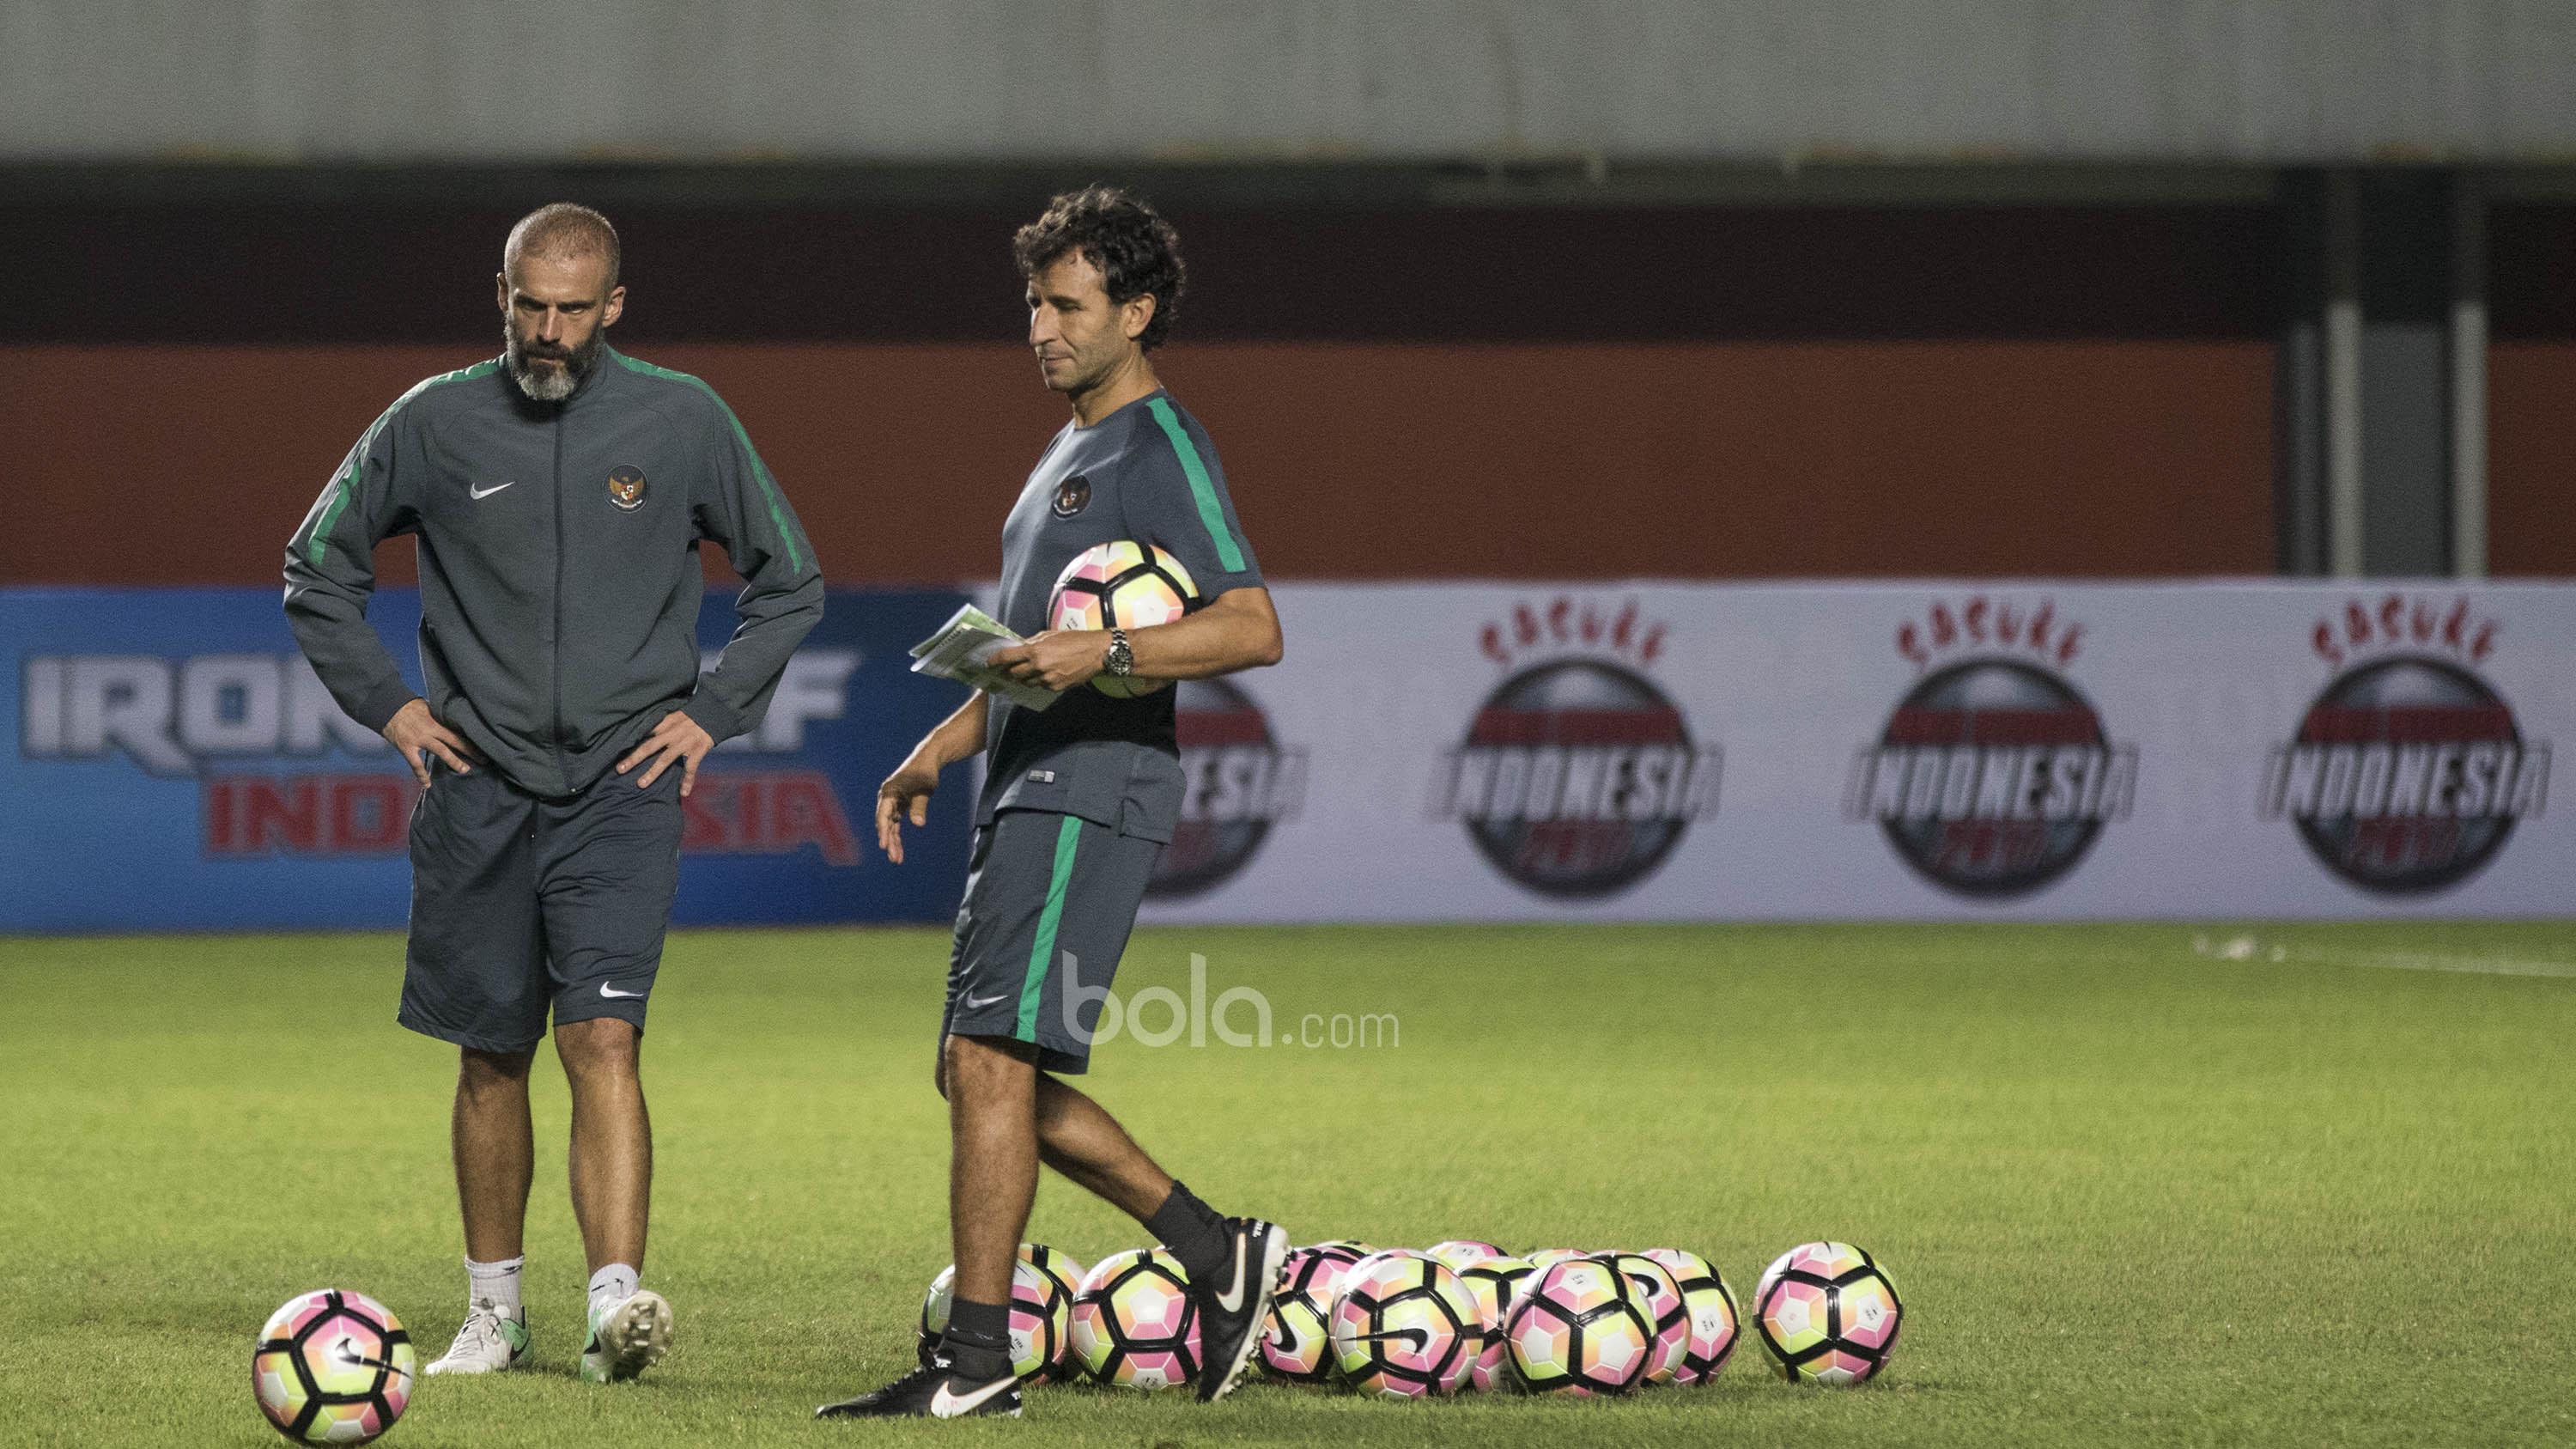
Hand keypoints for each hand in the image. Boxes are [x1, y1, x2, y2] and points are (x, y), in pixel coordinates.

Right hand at [382, 699, 482, 786]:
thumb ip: (440, 715)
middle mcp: (430, 730)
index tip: (485, 743)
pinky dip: (421, 775)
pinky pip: (416, 764)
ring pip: (441, 752)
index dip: (471, 738)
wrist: (386, 707)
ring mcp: (419, 739)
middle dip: (470, 750)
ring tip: (465, 770)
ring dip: (454, 761)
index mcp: (436, 720)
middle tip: (484, 759)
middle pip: (455, 741)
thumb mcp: (428, 706)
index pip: (458, 729)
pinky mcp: (407, 747)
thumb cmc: (408, 706)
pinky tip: (427, 784)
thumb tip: (454, 718)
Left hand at [616, 709, 715, 794]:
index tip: (615, 749)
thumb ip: (660, 722)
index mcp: (665, 723)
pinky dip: (688, 781)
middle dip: (634, 759)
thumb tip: (643, 730)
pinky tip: (684, 793)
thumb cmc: (692, 715)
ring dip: (653, 772)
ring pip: (665, 759)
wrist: (715, 712)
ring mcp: (684, 744)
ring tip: (641, 784)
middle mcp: (672, 734)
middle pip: (649, 747)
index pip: (644, 732)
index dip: (630, 740)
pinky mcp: (697, 751)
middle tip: (620, 769)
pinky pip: (691, 768)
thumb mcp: (674, 713)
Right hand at [875, 753, 941, 863]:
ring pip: (890, 825)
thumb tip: (918, 824)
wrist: (927, 760)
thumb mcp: (925, 789)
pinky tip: (899, 849)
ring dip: (893, 841)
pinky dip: (897, 835)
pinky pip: (895, 823)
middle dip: (889, 841)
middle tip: (894, 859)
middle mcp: (887, 798)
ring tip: (897, 859)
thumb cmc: (925, 773)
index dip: (883, 831)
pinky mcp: (898, 805)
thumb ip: (920, 806)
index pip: (883, 815)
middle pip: (885, 823)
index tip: (884, 846)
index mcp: (889, 792)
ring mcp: (892, 802)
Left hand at [988, 629, 1111, 692]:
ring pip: (1027, 682)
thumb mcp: (1050, 635)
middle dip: (1010, 671)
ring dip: (1025, 677)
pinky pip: (1041, 686)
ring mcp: (1047, 679)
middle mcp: (1038, 667)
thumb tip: (1019, 647)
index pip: (1007, 657)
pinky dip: (1040, 681)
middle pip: (1014, 673)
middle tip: (1009, 668)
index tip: (989, 662)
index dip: (995, 660)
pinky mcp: (1056, 688)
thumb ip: (1032, 642)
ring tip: (1029, 670)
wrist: (1096, 653)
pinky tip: (1046, 674)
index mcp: (1035, 651)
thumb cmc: (1074, 639)